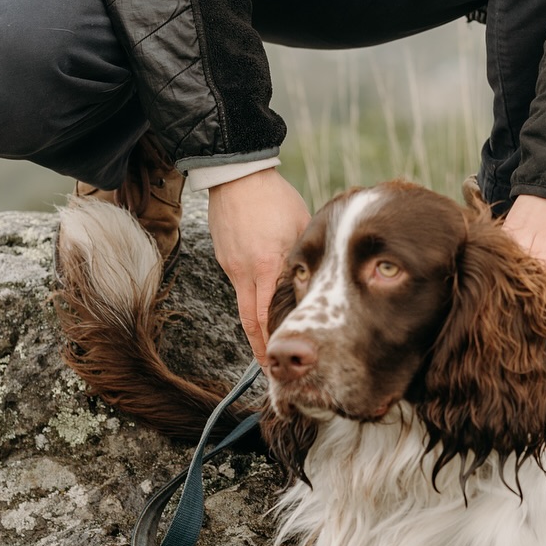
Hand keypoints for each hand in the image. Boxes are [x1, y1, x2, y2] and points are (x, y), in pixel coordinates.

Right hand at [207, 169, 310, 362]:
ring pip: (244, 307)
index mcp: (269, 263)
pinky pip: (239, 287)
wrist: (238, 176)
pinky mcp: (224, 258)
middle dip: (261, 349)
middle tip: (271, 369)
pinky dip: (251, 301)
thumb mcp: (300, 224)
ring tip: (268, 348)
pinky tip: (261, 308)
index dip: (277, 340)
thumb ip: (307, 253)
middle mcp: (248, 271)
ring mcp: (232, 266)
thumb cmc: (275, 197)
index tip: (285, 358)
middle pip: (251, 322)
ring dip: (255, 329)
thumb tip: (321, 274)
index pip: (272, 315)